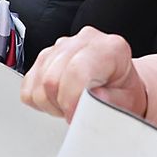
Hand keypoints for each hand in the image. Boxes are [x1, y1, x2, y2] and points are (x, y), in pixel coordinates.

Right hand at [20, 27, 146, 121]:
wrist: (118, 86)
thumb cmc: (123, 93)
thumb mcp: (128, 102)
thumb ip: (112, 101)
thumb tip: (95, 98)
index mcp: (109, 48)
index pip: (77, 70)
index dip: (71, 99)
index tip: (76, 117)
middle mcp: (84, 40)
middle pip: (52, 78)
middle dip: (62, 105)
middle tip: (76, 113)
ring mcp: (62, 45)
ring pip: (38, 82)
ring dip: (51, 103)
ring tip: (71, 104)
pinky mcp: (44, 57)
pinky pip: (28, 85)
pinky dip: (39, 100)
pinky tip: (59, 99)